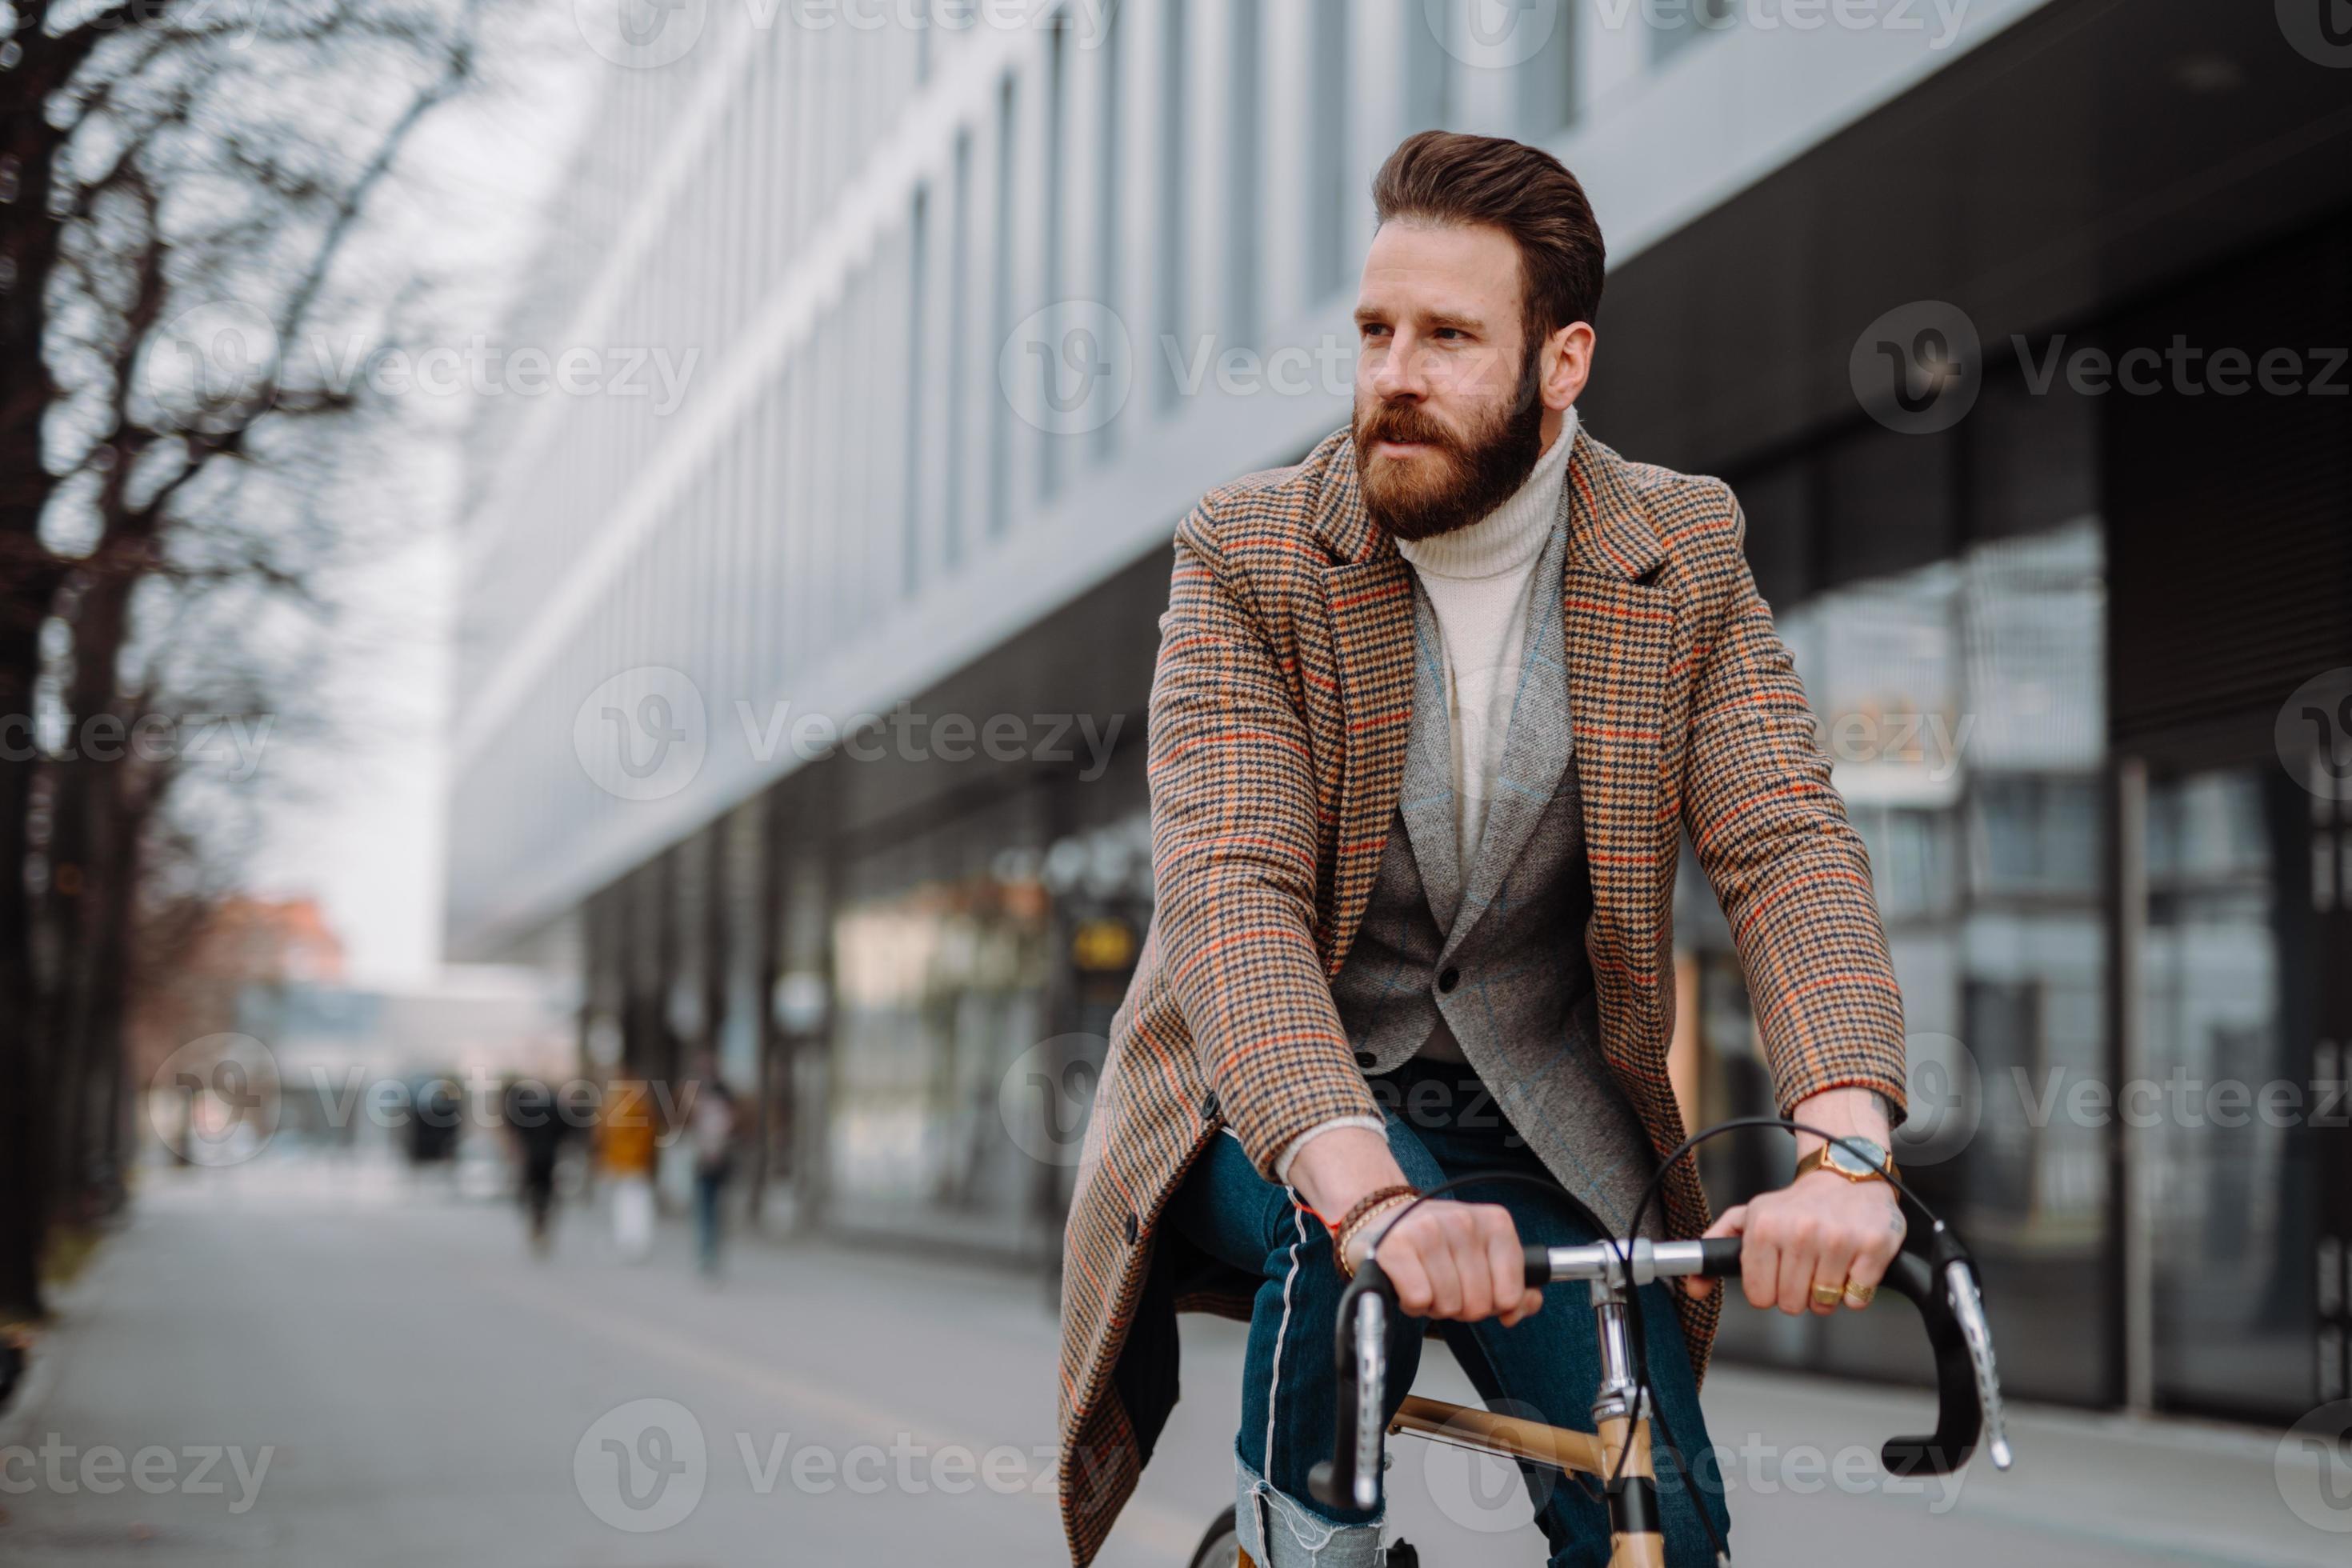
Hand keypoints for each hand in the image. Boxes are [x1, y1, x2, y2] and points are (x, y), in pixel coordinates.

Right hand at [1351, 1200, 1544, 1327]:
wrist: (1383, 1217)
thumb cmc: (1437, 1243)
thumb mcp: (1483, 1255)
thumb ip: (1514, 1284)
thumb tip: (1526, 1305)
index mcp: (1495, 1222)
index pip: (1511, 1294)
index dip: (1494, 1305)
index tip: (1479, 1290)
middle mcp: (1465, 1221)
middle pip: (1479, 1305)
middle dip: (1461, 1307)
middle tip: (1446, 1286)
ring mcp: (1429, 1230)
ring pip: (1448, 1306)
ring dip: (1435, 1306)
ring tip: (1426, 1282)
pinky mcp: (1397, 1246)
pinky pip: (1419, 1300)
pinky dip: (1412, 1304)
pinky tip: (1408, 1284)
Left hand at [1684, 1087, 1904, 1313]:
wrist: (1847, 1174)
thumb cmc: (1796, 1204)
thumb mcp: (1748, 1215)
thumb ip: (1714, 1248)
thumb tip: (1693, 1287)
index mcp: (1765, 1226)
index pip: (1759, 1297)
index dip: (1768, 1289)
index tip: (1777, 1271)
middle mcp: (1800, 1231)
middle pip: (1791, 1305)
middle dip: (1797, 1292)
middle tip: (1805, 1264)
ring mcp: (1839, 1240)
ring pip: (1824, 1305)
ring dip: (1826, 1291)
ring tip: (1827, 1261)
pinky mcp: (1873, 1248)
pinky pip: (1856, 1300)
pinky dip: (1855, 1290)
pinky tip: (1851, 1263)